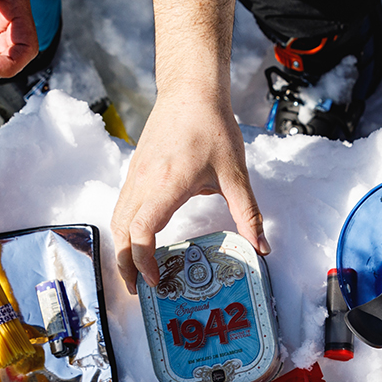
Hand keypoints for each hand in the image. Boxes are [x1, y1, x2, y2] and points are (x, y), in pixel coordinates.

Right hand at [110, 0, 268, 291]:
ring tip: (136, 273)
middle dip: (125, 265)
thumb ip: (248, 213)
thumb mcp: (235, 173)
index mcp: (167, 185)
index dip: (143, 260)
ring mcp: (135, 176)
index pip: (142, 231)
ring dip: (122, 249)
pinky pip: (122, 207)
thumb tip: (262, 248)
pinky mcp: (135, 171)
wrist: (190, 90)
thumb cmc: (212, 126)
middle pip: (122, 233)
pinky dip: (125, 231)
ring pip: (118, 220)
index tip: (154, 281)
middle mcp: (144, 183)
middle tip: (140, 291)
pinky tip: (139, 241)